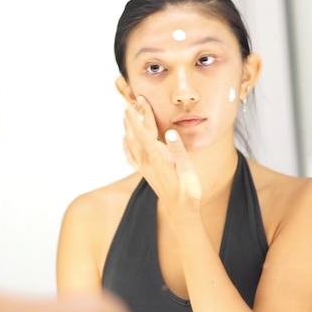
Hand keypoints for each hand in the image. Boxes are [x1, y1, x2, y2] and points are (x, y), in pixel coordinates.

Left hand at [122, 96, 201, 213]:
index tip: (137, 101)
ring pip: (131, 144)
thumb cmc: (187, 189)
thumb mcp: (187, 168)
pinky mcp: (145, 173)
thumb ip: (178, 149)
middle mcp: (147, 161)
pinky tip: (124, 140)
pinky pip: (131, 156)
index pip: (145, 131)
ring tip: (124, 116)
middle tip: (130, 102)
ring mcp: (144, 167)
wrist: (180, 209)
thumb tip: (170, 132)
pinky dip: (126, 145)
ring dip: (128, 128)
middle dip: (133, 117)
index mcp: (158, 156)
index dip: (141, 115)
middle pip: (137, 134)